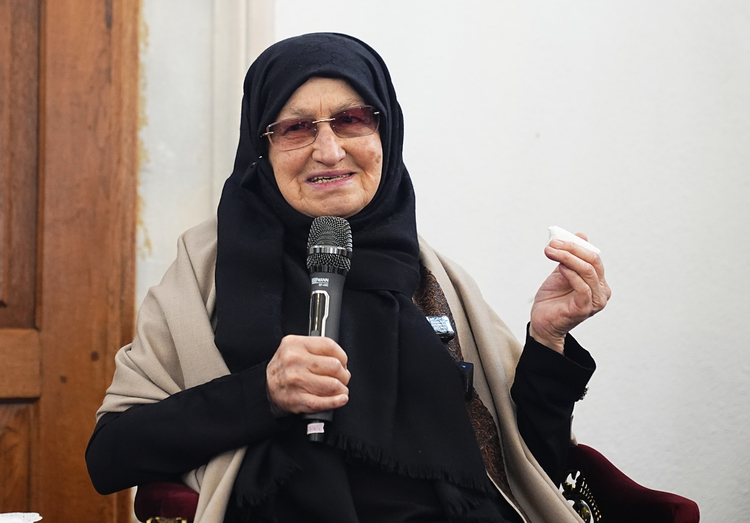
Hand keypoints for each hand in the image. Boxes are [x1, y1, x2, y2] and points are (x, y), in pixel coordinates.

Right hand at [266, 335, 350, 414]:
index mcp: (295, 344)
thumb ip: (315, 348)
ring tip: (341, 389)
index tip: (343, 362)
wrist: (265, 388)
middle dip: (343, 374)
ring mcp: (296, 381)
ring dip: (342, 389)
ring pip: (332, 385)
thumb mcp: (294, 348)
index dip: (342, 356)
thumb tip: (340, 359)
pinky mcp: (297, 400)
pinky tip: (341, 399)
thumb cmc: (284, 368)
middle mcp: (294, 361)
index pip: (329, 346)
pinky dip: (336, 402)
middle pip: (334, 366)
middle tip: (342, 377)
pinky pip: (323, 402)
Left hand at [529, 233, 610, 352]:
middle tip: (552, 244)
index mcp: (598, 282)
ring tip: (551, 252)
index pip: (593, 257)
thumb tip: (581, 235)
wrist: (542, 322)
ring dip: (567, 258)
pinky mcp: (585, 308)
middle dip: (571, 249)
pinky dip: (571, 274)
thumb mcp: (562, 272)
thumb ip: (571, 257)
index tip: (556, 240)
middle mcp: (601, 291)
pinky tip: (560, 268)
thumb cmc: (553, 300)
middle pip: (592, 262)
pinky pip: (582, 287)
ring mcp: (595, 301)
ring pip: (588, 271)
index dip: (576, 246)